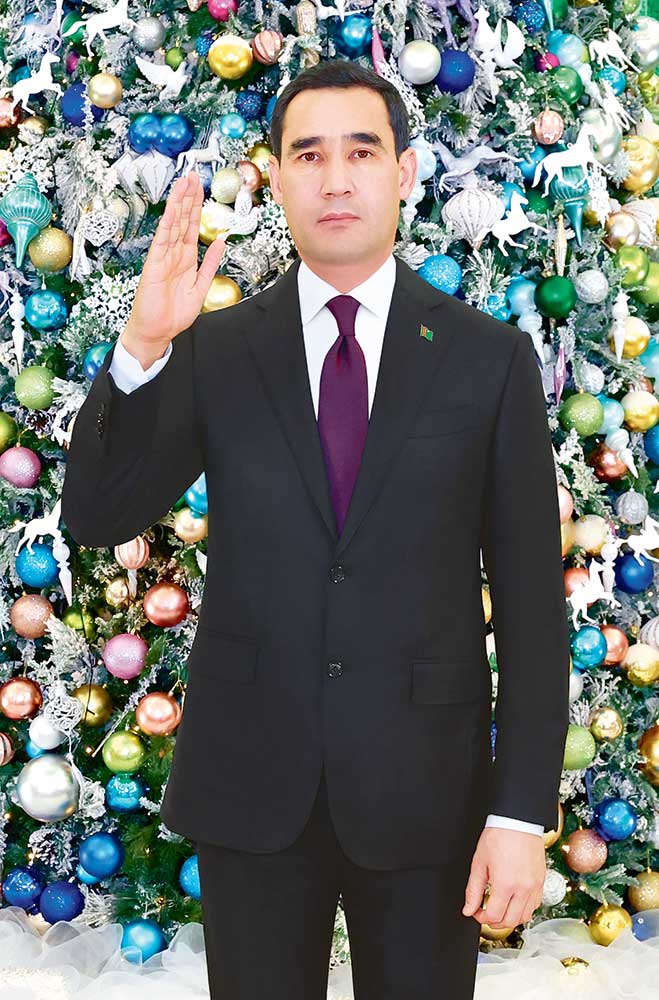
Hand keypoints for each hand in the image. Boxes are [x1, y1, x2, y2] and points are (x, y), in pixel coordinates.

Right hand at [124, 172, 226, 347]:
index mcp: (186, 260)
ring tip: (184, 183)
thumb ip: (210, 264)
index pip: (192, 228)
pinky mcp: (154, 264)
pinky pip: (162, 240)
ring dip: (179, 204)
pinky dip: (168, 224)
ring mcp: (163, 257)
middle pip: (182, 220)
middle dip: (188, 198)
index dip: (196, 208)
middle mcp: (174, 255)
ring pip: (173, 225)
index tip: (201, 189)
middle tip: (193, 176)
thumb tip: (221, 242)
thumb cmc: (175, 314)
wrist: (157, 331)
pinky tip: (173, 210)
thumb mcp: (201, 287)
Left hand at [462, 827, 545, 928]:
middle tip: (485, 913)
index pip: (494, 916)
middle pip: (510, 921)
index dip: (481, 918)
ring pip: (524, 917)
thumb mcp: (479, 862)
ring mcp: (534, 886)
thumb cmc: (498, 836)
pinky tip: (514, 901)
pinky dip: (524, 909)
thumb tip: (469, 909)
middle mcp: (523, 889)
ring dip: (510, 918)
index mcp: (505, 884)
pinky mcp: (541, 882)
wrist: (517, 821)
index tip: (476, 912)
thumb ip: (473, 890)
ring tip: (500, 908)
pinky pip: (535, 906)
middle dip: (495, 922)